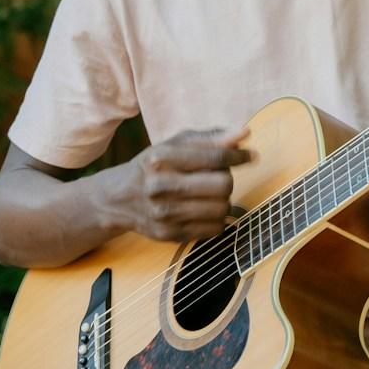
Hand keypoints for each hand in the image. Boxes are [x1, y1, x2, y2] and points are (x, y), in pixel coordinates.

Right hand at [119, 126, 251, 241]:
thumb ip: (210, 138)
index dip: (238, 155)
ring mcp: (164, 214)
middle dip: (227, 178)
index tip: (249, 155)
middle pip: (223, 184)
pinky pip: (215, 228)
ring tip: (211, 194)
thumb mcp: (175, 144)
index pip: (215, 157)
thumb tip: (245, 133)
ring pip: (222, 208)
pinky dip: (217, 218)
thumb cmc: (154, 165)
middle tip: (219, 176)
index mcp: (161, 158)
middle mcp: (160, 186)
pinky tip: (204, 209)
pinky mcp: (170, 235)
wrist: (120, 198)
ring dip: (224, 199)